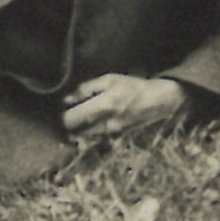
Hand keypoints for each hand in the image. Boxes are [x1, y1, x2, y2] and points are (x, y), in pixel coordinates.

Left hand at [60, 74, 188, 137]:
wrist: (157, 101)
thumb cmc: (133, 86)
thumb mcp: (110, 80)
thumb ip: (86, 88)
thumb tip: (66, 99)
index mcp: (103, 105)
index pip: (70, 119)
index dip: (61, 116)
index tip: (62, 109)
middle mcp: (105, 124)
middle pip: (73, 132)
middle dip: (67, 125)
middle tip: (68, 115)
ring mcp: (110, 134)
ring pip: (83, 138)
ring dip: (78, 131)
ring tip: (80, 120)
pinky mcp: (115, 139)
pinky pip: (95, 141)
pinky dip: (90, 136)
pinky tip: (92, 126)